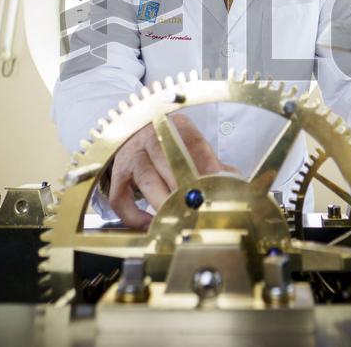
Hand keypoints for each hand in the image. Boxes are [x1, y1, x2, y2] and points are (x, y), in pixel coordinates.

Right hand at [108, 113, 227, 227]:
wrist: (132, 134)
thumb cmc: (169, 145)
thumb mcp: (190, 144)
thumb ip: (211, 163)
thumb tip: (233, 180)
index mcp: (176, 126)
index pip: (194, 143)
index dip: (207, 164)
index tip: (218, 184)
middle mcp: (150, 137)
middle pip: (168, 161)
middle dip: (185, 186)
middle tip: (199, 206)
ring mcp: (131, 155)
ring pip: (146, 179)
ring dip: (162, 201)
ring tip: (178, 218)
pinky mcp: (117, 174)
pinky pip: (120, 198)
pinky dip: (133, 214)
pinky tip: (149, 224)